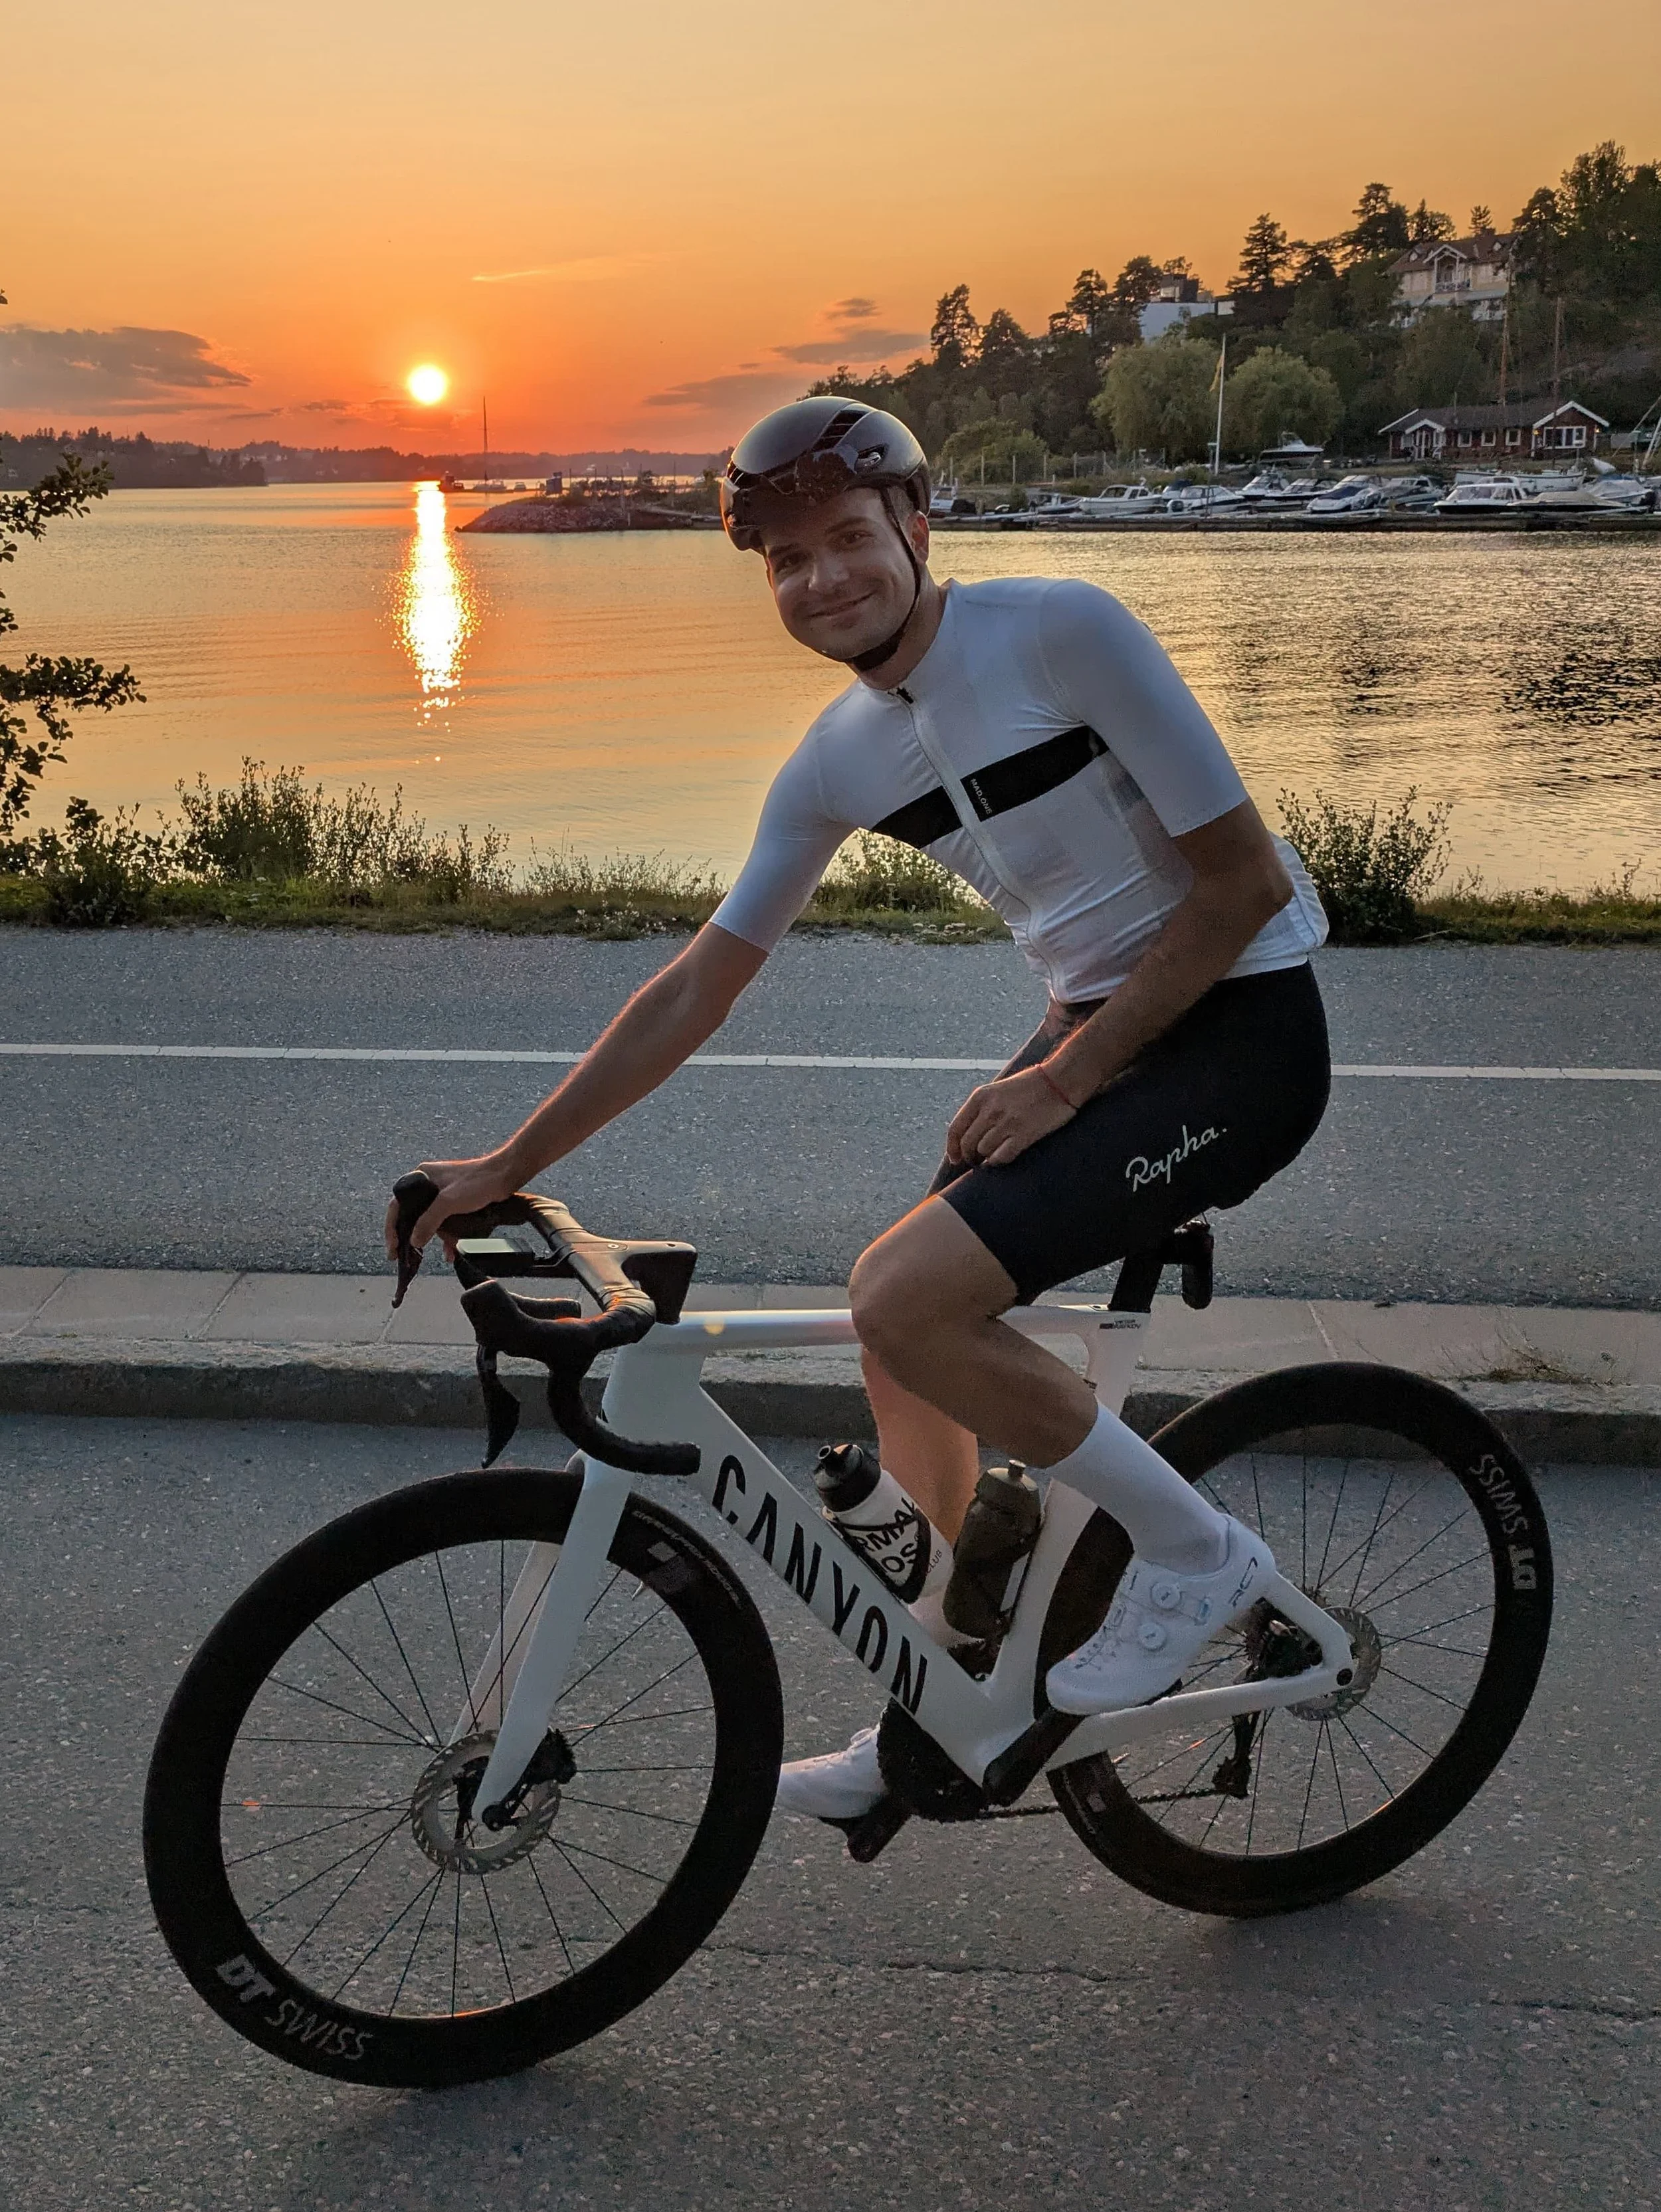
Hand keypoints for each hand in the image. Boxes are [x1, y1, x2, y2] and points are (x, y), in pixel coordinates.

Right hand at [382, 1153, 522, 1262]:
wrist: (506, 1175)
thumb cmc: (478, 1181)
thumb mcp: (448, 1202)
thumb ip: (429, 1221)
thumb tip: (413, 1241)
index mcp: (421, 1177)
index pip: (397, 1205)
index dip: (392, 1228)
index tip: (392, 1248)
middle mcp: (429, 1184)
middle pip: (413, 1215)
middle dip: (411, 1237)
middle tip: (404, 1256)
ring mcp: (444, 1194)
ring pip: (431, 1221)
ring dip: (433, 1239)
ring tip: (432, 1256)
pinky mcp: (457, 1202)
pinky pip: (446, 1222)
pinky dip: (447, 1237)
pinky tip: (450, 1252)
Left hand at [945, 1065, 1076, 1169]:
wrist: (1061, 1081)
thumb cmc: (1031, 1084)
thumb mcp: (998, 1089)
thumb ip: (982, 1108)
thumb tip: (968, 1133)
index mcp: (981, 1097)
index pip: (955, 1129)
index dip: (952, 1148)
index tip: (955, 1158)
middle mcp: (990, 1110)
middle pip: (967, 1144)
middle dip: (969, 1156)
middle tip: (975, 1161)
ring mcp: (1006, 1123)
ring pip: (983, 1152)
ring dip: (985, 1159)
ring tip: (991, 1158)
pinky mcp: (1023, 1134)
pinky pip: (1001, 1157)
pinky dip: (998, 1162)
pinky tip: (1001, 1159)